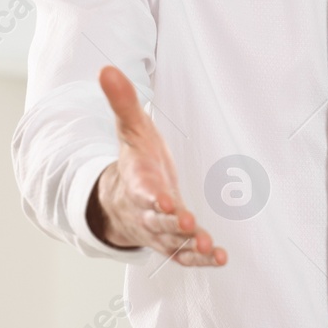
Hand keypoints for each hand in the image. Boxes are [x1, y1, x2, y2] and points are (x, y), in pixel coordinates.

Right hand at [86, 65, 226, 266]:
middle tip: (191, 225)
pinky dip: (200, 259)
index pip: (143, 191)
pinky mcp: (170, 243)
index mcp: (137, 183)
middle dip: (173, 224)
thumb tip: (106, 68)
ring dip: (190, 246)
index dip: (152, 196)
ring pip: (172, 243)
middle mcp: (145, 211)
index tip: (164, 200)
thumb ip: (122, 102)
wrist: (121, 198)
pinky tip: (221, 258)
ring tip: (211, 247)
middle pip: (158, 221)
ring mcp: (157, 231)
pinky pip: (183, 256)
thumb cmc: (135, 160)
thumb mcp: (130, 129)